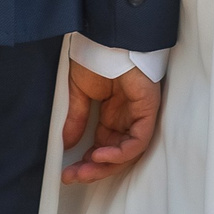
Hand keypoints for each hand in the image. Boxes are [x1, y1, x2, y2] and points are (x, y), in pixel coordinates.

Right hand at [60, 60, 161, 184]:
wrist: (106, 36)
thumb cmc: (95, 55)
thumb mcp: (78, 92)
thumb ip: (75, 118)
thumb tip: (66, 145)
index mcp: (111, 113)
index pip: (102, 146)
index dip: (86, 162)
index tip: (66, 172)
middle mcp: (126, 117)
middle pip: (115, 154)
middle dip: (93, 169)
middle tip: (72, 177)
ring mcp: (138, 114)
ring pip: (127, 152)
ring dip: (105, 165)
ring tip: (83, 171)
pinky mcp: (148, 109)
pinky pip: (139, 140)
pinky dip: (121, 152)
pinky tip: (100, 155)